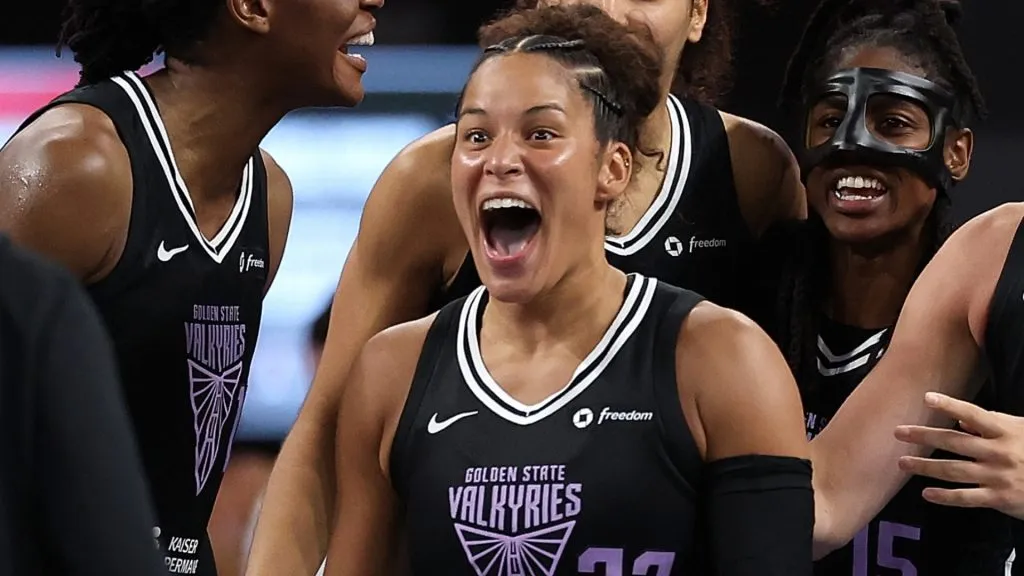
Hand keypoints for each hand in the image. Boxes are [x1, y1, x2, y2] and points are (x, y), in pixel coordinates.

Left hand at [894, 391, 1023, 519]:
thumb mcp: (1022, 431)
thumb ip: (994, 425)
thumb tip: (963, 423)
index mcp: (1006, 431)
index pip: (973, 414)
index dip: (951, 405)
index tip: (927, 398)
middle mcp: (998, 452)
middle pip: (954, 442)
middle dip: (924, 436)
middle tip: (899, 432)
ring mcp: (998, 476)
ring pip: (953, 470)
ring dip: (925, 467)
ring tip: (903, 463)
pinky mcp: (999, 498)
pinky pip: (966, 498)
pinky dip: (945, 497)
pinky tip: (927, 494)